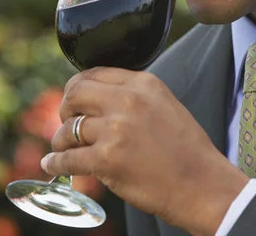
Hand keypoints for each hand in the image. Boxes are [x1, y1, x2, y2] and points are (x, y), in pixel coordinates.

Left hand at [42, 67, 248, 235]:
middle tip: (66, 123)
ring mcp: (116, 129)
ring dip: (60, 140)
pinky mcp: (107, 160)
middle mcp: (128, 100)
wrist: (203, 184)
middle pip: (75, 93)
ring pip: (68, 128)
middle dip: (64, 108)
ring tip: (63, 149)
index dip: (77, 87)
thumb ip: (134, 95)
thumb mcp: (164, 104)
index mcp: (143, 82)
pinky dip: (55, 164)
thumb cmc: (187, 149)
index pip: (94, 73)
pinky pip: (67, 159)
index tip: (74, 101)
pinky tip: (53, 166)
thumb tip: (99, 99)